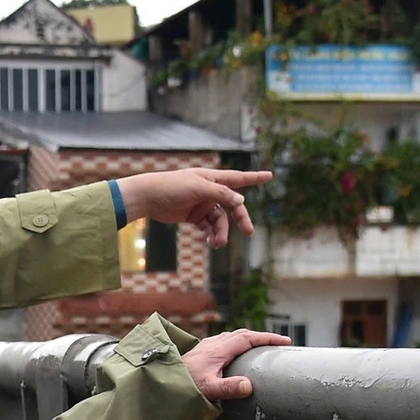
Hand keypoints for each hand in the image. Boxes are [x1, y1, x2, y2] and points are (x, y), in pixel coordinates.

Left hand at [116, 167, 271, 246]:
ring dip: (221, 232)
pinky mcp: (193, 216)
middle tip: (249, 232)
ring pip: (220, 220)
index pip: (238, 178)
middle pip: (232, 206)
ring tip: (217, 243)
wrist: (148, 197)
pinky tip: (210, 242)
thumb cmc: (172, 187)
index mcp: (213, 178)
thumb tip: (241, 202)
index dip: (254, 178)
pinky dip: (211, 234)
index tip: (270, 176)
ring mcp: (202, 204)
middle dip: (240, 219)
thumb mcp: (199, 189)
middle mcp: (210, 191)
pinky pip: (208, 227)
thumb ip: (221, 194)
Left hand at [182, 329, 291, 401]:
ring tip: (262, 347)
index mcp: (219, 348)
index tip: (285, 341)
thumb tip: (248, 386)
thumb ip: (228, 388)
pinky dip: (238, 343)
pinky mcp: (202, 351)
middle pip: (243, 334)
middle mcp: (214, 343)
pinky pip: (225, 341)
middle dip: (262, 337)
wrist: (163, 380)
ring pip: (233, 336)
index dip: (268, 338)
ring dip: (249, 338)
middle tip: (279, 343)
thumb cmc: (184, 385)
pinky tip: (237, 352)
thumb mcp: (208, 388)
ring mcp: (207, 345)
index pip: (249, 338)